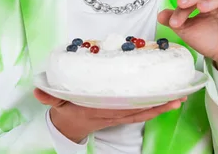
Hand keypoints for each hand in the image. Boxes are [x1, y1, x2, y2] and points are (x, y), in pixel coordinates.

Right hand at [33, 88, 184, 142]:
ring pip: (143, 111)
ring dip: (162, 105)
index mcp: (97, 109)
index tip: (153, 94)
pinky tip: (169, 100)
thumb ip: (48, 95)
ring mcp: (118, 115)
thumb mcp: (55, 102)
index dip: (137, 102)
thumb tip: (38, 91)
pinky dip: (155, 107)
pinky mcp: (121, 114)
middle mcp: (111, 113)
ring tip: (180, 97)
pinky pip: (141, 112)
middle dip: (158, 103)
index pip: (120, 107)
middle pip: (138, 109)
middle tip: (178, 94)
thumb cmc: (65, 109)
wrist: (68, 126)